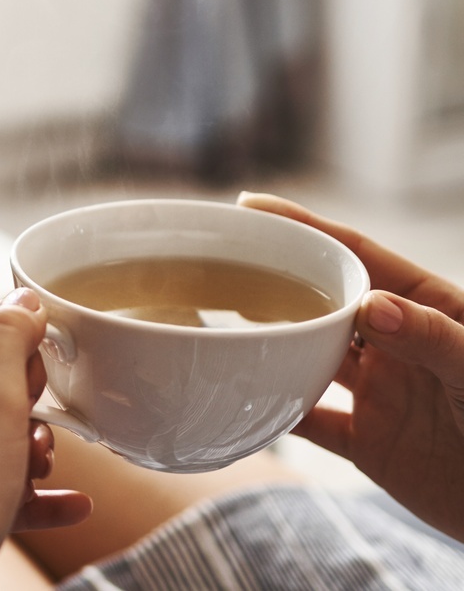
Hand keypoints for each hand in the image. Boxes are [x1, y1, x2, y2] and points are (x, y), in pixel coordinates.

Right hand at [239, 192, 463, 540]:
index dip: (306, 229)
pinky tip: (236, 402)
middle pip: (324, 302)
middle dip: (276, 281)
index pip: (359, 256)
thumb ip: (430, 336)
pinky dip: (273, 413)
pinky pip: (309, 421)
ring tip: (220, 324)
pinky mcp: (368, 441)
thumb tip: (368, 305)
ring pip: (309, 356)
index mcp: (427, 308)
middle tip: (222, 266)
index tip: (254, 208)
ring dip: (269, 343)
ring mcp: (380, 391)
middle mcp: (397, 343)